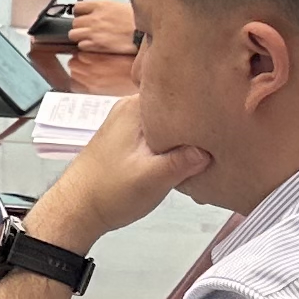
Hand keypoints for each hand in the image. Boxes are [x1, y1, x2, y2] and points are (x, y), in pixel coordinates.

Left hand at [26, 94, 205, 247]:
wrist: (77, 209)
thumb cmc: (107, 192)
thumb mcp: (152, 178)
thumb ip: (182, 162)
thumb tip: (209, 151)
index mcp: (135, 107)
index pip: (178, 89)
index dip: (202, 100)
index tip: (221, 113)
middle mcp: (130, 109)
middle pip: (175, 106)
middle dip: (196, 122)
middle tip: (218, 137)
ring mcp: (129, 124)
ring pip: (169, 123)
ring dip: (184, 137)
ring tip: (205, 149)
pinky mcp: (129, 140)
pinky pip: (159, 135)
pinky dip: (172, 146)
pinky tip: (184, 160)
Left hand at [62, 0, 134, 56]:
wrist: (143, 35)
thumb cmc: (136, 22)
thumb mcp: (119, 7)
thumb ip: (104, 10)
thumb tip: (96, 13)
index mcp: (101, 5)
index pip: (78, 7)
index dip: (79, 13)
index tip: (83, 17)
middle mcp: (94, 17)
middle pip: (74, 22)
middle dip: (80, 27)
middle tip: (89, 31)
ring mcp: (93, 31)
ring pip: (73, 34)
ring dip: (80, 38)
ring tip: (90, 40)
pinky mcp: (96, 44)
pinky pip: (82, 46)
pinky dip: (86, 47)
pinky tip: (96, 47)